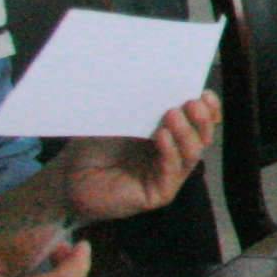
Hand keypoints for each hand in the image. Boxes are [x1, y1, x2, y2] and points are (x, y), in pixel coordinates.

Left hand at [57, 95, 219, 223]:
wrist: (68, 177)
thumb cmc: (92, 146)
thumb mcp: (120, 119)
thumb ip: (142, 106)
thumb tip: (161, 82)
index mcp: (169, 135)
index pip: (199, 123)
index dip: (208, 109)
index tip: (205, 93)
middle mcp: (173, 155)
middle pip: (202, 138)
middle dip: (202, 120)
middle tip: (192, 103)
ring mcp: (167, 176)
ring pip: (192, 155)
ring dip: (186, 133)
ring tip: (172, 115)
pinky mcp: (158, 194)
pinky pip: (171, 171)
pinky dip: (170, 152)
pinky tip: (161, 136)